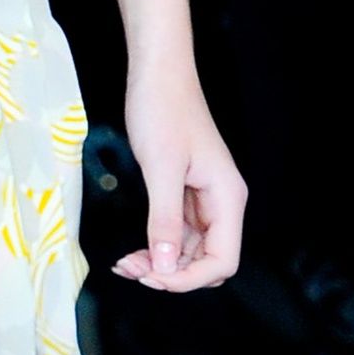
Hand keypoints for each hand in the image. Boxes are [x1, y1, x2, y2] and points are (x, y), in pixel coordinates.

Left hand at [113, 68, 245, 291]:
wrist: (158, 76)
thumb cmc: (164, 111)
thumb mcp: (162, 168)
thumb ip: (166, 220)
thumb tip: (166, 267)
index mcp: (228, 197)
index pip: (223, 260)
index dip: (190, 278)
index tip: (153, 277)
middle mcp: (221, 204)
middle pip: (207, 261)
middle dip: (172, 274)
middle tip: (133, 269)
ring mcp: (203, 201)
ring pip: (188, 252)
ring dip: (160, 264)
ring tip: (125, 263)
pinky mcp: (184, 195)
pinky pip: (175, 234)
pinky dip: (155, 247)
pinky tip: (132, 251)